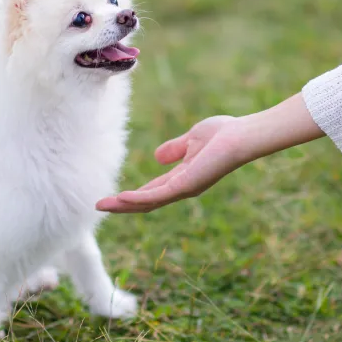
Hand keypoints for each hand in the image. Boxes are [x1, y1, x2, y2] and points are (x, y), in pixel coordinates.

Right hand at [96, 116, 252, 212]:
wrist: (241, 136)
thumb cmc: (223, 135)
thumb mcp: (192, 139)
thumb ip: (175, 149)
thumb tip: (157, 157)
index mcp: (183, 178)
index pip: (154, 190)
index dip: (134, 195)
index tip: (114, 197)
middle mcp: (183, 188)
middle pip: (147, 201)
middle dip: (123, 205)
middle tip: (100, 206)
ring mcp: (184, 189)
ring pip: (148, 203)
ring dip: (124, 205)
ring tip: (102, 206)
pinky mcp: (185, 186)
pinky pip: (157, 196)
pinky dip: (138, 198)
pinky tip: (121, 198)